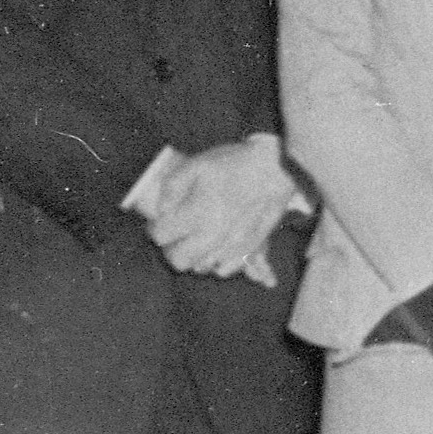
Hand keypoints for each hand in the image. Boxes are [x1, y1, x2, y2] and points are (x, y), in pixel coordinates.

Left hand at [148, 133, 293, 280]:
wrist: (276, 168)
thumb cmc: (235, 163)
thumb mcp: (197, 164)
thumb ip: (172, 186)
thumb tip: (162, 210)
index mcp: (196, 213)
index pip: (161, 235)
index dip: (156, 227)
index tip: (161, 220)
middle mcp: (211, 236)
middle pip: (178, 260)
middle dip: (172, 247)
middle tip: (178, 233)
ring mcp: (231, 246)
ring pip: (200, 267)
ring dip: (194, 255)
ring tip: (199, 236)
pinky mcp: (248, 250)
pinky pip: (224, 270)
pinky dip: (216, 261)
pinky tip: (218, 245)